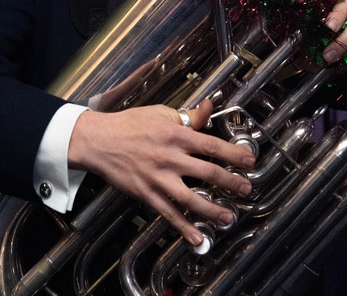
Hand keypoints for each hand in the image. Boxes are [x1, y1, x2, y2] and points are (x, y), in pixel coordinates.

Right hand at [68, 99, 253, 245]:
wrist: (98, 140)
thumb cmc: (128, 125)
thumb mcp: (160, 113)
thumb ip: (187, 116)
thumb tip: (208, 108)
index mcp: (175, 135)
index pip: (211, 146)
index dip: (234, 155)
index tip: (249, 161)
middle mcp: (169, 157)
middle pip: (208, 172)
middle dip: (231, 183)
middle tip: (245, 190)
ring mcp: (158, 178)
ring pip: (191, 198)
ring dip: (213, 210)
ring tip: (229, 217)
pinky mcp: (146, 193)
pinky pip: (168, 213)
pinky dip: (183, 227)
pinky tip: (197, 237)